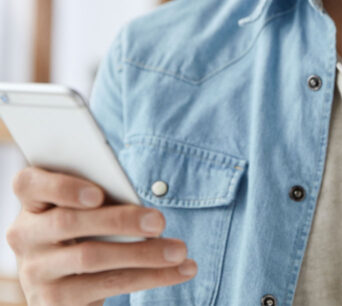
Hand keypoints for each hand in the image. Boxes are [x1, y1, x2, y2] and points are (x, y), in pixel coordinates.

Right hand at [7, 167, 197, 305]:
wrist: (66, 281)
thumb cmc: (88, 226)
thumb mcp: (86, 208)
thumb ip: (101, 196)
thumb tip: (136, 200)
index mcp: (31, 202)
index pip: (29, 184)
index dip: (62, 187)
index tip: (98, 194)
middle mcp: (24, 236)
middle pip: (68, 222)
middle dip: (119, 220)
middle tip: (160, 221)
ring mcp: (35, 271)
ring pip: (91, 257)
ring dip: (143, 254)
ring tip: (179, 250)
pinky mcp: (53, 302)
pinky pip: (106, 286)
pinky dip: (150, 277)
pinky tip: (180, 270)